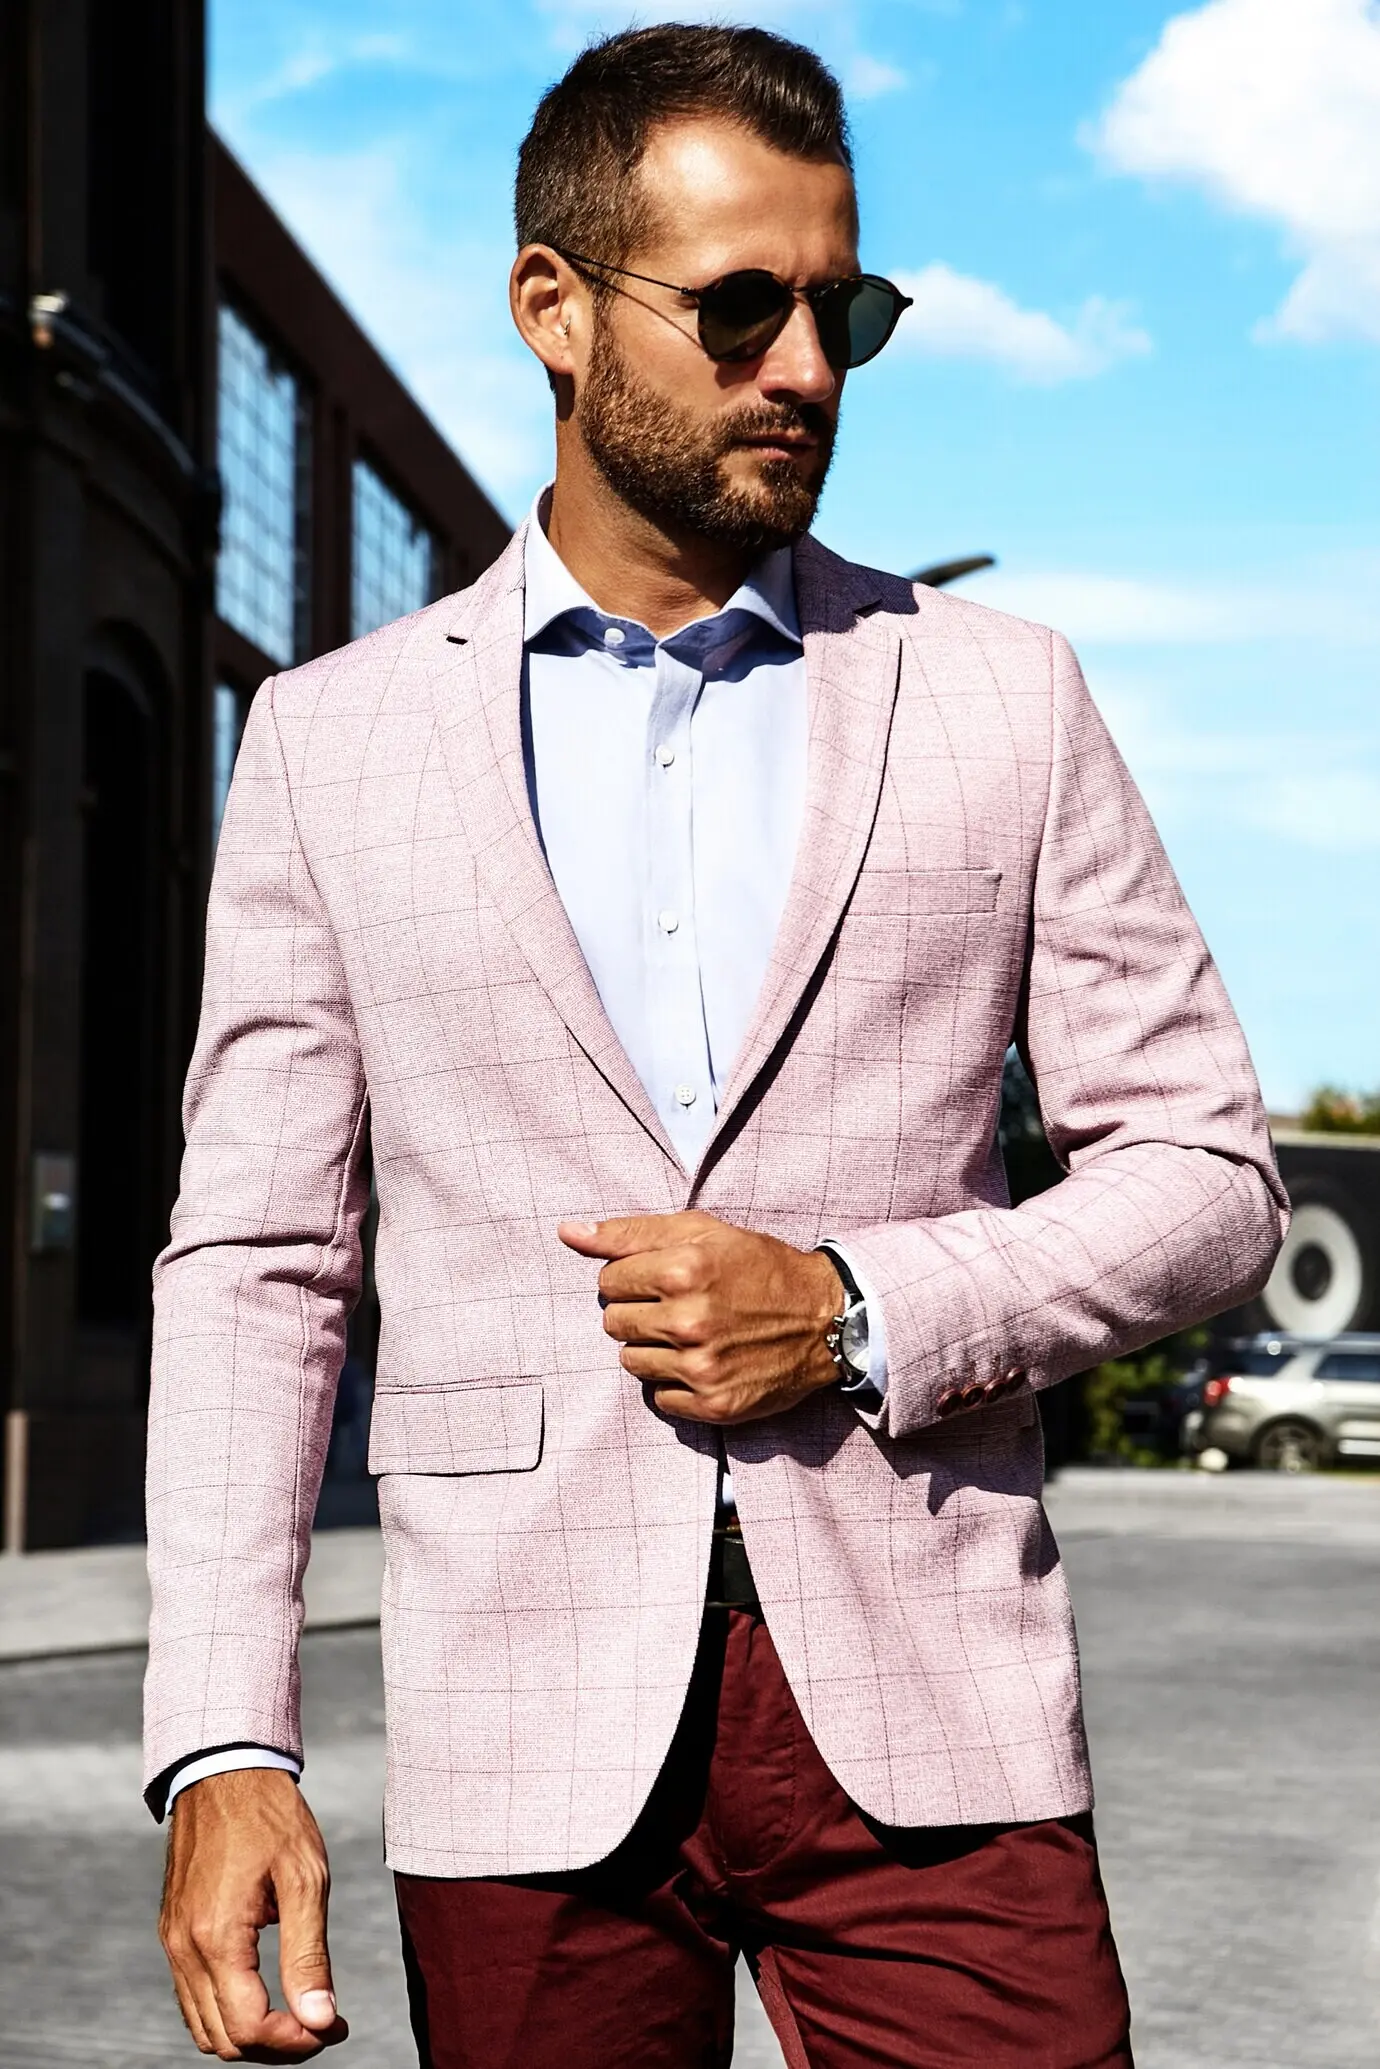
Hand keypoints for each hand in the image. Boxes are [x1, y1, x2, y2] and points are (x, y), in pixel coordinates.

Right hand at [159, 1768, 346, 2060]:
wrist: (224, 1769)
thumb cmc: (270, 1816)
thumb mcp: (304, 1879)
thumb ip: (309, 1956)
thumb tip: (320, 2021)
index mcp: (216, 1937)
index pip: (249, 2028)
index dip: (296, 2042)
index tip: (336, 2027)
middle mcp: (183, 1948)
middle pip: (224, 2039)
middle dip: (277, 2045)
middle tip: (325, 2022)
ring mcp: (171, 1942)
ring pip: (203, 2026)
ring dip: (251, 2033)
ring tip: (301, 2010)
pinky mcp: (171, 1931)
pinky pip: (192, 1996)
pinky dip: (227, 2010)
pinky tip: (267, 1989)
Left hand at [558, 1210, 844, 1424]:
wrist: (826, 1319)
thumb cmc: (759, 1268)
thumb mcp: (702, 1231)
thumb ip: (630, 1232)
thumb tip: (567, 1232)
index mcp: (683, 1269)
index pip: (608, 1279)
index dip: (632, 1276)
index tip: (663, 1278)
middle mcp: (689, 1320)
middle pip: (613, 1322)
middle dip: (638, 1312)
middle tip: (678, 1306)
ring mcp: (701, 1367)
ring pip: (630, 1362)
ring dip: (652, 1349)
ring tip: (692, 1335)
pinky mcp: (713, 1404)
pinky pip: (658, 1398)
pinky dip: (675, 1383)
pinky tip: (705, 1363)